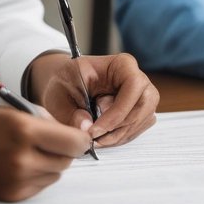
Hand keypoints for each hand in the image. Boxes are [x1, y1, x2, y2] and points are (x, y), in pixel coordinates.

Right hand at [0, 107, 89, 201]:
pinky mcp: (12, 195)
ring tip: (30, 152)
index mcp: (24, 130)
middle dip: (65, 150)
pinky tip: (20, 165)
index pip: (73, 142)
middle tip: (53, 142)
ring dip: (51, 163)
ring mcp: (17, 180)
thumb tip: (73, 134)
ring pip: (56, 174)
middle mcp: (22, 157)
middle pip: (67, 160)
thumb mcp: (13, 112)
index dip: (81, 139)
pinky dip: (38, 176)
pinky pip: (41, 186)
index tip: (81, 137)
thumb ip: (45, 121)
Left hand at [27, 52, 158, 148]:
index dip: (117, 111)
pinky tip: (102, 137)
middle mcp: (138, 79)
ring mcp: (142, 97)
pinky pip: (136, 130)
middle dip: (118, 127)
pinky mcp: (140, 113)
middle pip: (143, 106)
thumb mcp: (60, 93)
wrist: (68, 85)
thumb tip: (85, 128)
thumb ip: (70, 112)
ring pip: (141, 121)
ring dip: (117, 136)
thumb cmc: (67, 82)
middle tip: (94, 138)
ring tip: (94, 139)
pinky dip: (119, 138)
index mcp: (122, 65)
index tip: (95, 129)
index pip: (133, 86)